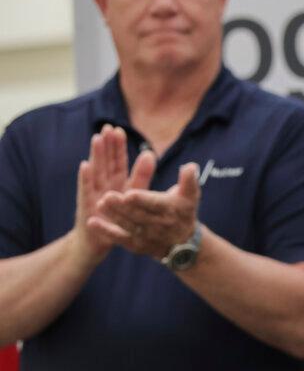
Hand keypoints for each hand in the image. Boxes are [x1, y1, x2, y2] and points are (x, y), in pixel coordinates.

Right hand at [72, 125, 154, 262]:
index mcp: (116, 184)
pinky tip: (85, 166)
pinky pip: (86, 191)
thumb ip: (141, 176)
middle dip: (107, 145)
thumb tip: (150, 154)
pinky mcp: (86, 206)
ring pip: (96, 172)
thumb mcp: (132, 196)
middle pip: (105, 163)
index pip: (117, 162)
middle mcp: (103, 186)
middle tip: (108, 127)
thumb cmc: (117, 219)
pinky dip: (85, 178)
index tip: (119, 130)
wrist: (97, 243)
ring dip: (96, 156)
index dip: (118, 147)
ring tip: (97, 138)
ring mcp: (93, 195)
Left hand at [91, 161, 199, 259]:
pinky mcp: (136, 245)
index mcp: (170, 210)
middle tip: (107, 196)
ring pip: (127, 225)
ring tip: (100, 204)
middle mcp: (158, 225)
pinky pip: (119, 238)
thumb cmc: (184, 213)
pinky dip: (106, 231)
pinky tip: (92, 223)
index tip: (129, 193)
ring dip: (113, 215)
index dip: (142, 200)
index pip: (154, 204)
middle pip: (137, 215)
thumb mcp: (190, 197)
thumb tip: (190, 166)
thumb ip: (189, 181)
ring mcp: (146, 237)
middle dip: (122, 206)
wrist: (185, 245)